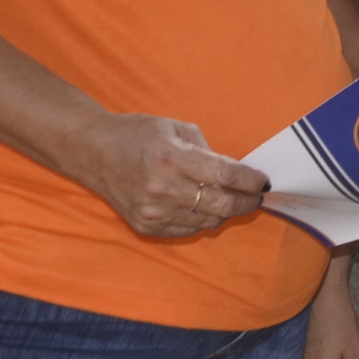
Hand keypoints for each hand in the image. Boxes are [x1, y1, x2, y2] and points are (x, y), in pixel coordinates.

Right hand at [69, 111, 268, 239]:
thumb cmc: (137, 135)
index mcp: (172, 158)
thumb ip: (207, 150)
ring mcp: (153, 212)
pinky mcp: (146, 226)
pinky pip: (187, 229)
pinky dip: (201, 219)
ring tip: (229, 199)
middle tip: (255, 196)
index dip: (250, 181)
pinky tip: (201, 206)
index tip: (263, 182)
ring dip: (225, 212)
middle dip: (246, 202)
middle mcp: (163, 188)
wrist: (94, 153)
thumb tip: (235, 173)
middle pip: (221, 205)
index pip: (224, 176)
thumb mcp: (175, 128)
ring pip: (207, 221)